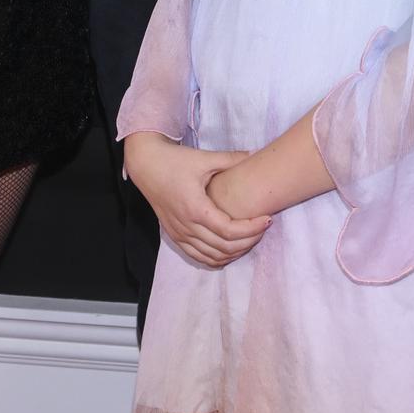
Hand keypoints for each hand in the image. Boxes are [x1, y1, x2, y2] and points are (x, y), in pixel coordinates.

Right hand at [125, 135, 270, 268]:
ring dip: (234, 252)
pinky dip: (216, 258)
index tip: (267, 219)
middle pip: (224, 247)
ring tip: (250, 239)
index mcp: (195, 208)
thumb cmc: (175, 161)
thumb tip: (255, 154)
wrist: (146, 165)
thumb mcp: (204, 158)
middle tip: (263, 228)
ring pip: (212, 257)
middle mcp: (186, 226)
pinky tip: (229, 251)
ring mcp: (179, 234)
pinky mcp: (174, 236)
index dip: (252, 229)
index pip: (230, 231)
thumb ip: (231, 159)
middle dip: (248, 241)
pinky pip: (198, 257)